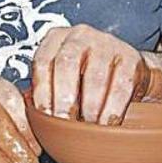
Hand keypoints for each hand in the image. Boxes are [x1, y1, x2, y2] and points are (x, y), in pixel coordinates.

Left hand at [30, 24, 161, 124]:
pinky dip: (112, 108)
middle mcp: (80, 35)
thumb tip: (31, 119)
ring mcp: (107, 43)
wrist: (126, 73)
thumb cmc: (84, 80)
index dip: (41, 90)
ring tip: (87, 126)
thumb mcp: (61, 79)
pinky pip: (120, 85)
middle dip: (64, 97)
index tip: (44, 115)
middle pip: (67, 63)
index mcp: (56, 39)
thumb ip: (46, 93)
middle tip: (64, 122)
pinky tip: (106, 123)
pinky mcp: (130, 57)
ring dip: (90, 106)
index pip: (43, 61)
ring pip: (95, 76)